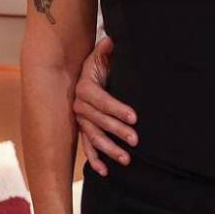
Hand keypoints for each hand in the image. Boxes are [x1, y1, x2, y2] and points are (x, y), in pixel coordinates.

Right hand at [73, 35, 136, 174]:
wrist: (83, 75)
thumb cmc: (96, 66)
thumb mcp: (100, 57)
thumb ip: (105, 50)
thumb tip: (110, 41)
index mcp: (84, 88)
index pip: (102, 101)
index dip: (117, 109)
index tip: (134, 117)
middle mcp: (79, 106)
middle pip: (98, 121)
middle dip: (117, 131)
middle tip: (135, 140)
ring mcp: (80, 120)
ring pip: (93, 137)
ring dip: (109, 149)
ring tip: (126, 159)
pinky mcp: (83, 130)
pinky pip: (86, 147)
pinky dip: (94, 159)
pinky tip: (104, 171)